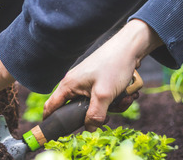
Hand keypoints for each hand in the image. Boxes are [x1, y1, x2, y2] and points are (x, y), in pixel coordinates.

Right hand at [43, 19, 161, 130]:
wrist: (131, 47)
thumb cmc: (113, 66)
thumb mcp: (104, 95)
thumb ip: (95, 115)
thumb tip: (89, 131)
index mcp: (69, 85)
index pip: (51, 107)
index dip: (51, 121)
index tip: (55, 135)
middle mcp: (76, 83)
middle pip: (79, 110)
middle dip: (98, 115)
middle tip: (111, 114)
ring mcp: (88, 82)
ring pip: (97, 105)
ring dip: (113, 106)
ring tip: (126, 97)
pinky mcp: (100, 81)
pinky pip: (106, 97)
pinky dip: (118, 98)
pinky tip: (129, 93)